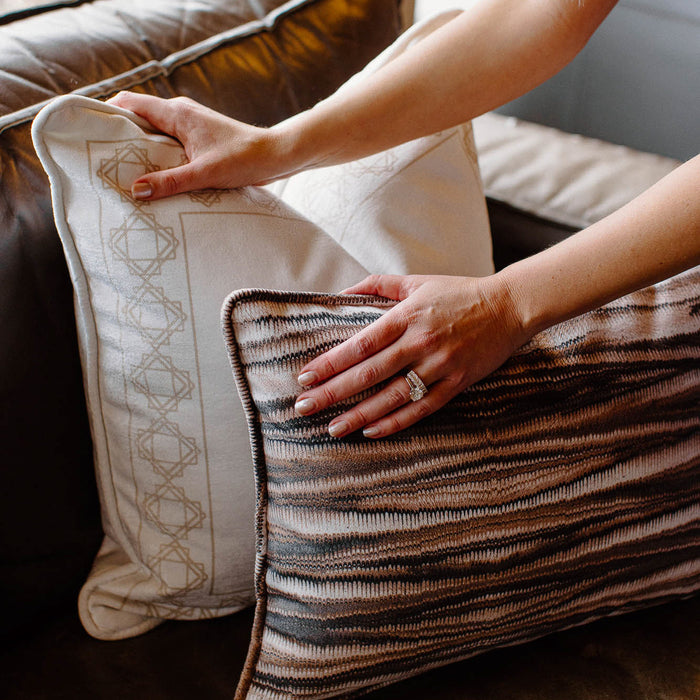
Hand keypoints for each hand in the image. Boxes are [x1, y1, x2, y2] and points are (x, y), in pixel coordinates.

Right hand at [106, 92, 293, 198]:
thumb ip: (169, 181)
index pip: (129, 103)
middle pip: (138, 120)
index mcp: (177, 113)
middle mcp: (181, 115)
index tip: (89, 133)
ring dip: (140, 151)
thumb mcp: (204, 173)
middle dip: (120, 137)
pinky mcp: (199, 140)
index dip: (106, 114)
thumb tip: (136, 190)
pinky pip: (170, 146)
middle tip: (101, 160)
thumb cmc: (244, 158)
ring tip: (122, 173)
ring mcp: (190, 127)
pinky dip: (159, 158)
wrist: (276, 156)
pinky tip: (154, 178)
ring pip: (154, 135)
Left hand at [294, 273, 528, 438]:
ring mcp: (439, 366)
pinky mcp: (456, 383)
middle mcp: (420, 342)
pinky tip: (372, 432)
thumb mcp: (416, 281)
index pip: (360, 345)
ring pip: (392, 396)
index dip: (330, 363)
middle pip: (369, 373)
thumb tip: (341, 292)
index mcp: (406, 317)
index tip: (305, 377)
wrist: (509, 307)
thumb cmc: (458, 293)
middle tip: (304, 408)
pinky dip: (397, 422)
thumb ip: (377, 285)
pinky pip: (422, 408)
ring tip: (333, 428)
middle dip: (333, 393)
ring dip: (360, 415)